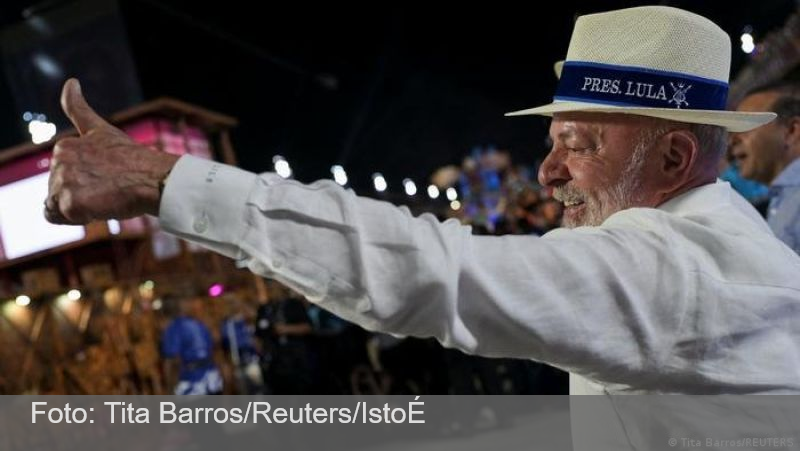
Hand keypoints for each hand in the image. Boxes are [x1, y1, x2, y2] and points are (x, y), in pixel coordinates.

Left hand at [45, 78, 179, 223]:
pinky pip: (60, 218)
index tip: (105, 176)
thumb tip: (70, 81)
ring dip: (79, 207)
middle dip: (78, 196)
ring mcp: (64, 182)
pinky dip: (79, 217)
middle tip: (107, 189)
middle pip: (55, 192)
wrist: (156, 180)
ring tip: (104, 197)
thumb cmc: (135, 159)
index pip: (61, 176)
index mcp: (65, 146)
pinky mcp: (70, 202)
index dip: (83, 181)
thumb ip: (78, 107)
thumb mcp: (102, 129)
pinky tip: (99, 206)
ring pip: (56, 206)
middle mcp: (59, 161)